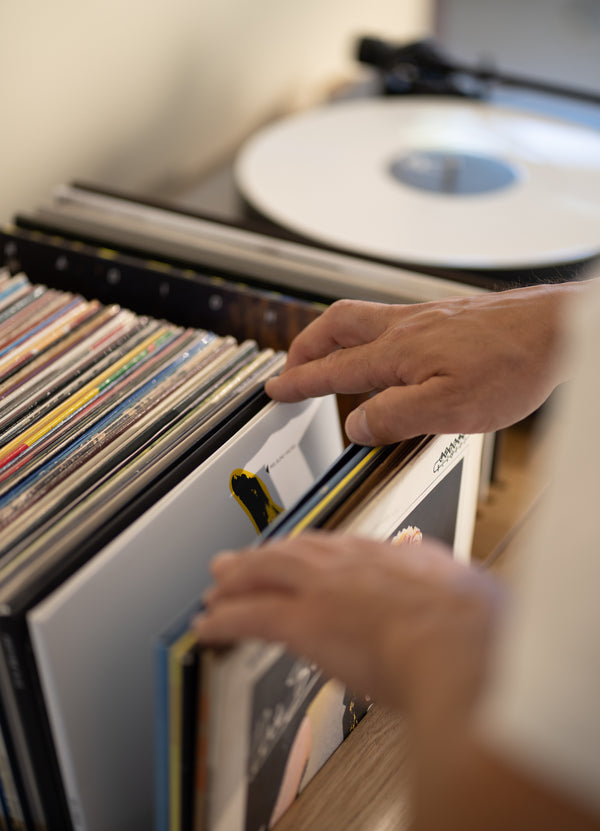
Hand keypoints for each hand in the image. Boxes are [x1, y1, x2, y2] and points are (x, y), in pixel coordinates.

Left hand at [194, 533, 501, 716]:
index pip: (340, 550)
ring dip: (236, 581)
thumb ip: (451, 591)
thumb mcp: (469, 594)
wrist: (463, 645)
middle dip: (262, 557)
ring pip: (265, 574)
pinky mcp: (303, 622)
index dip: (312, 557)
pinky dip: (224, 620)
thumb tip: (459, 594)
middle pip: (295, 552)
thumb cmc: (478, 631)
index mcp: (392, 556)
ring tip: (216, 589)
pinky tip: (208, 627)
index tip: (301, 560)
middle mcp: (352, 563)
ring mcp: (324, 589)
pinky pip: (249, 616)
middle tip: (236, 563)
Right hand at [265, 281, 584, 443]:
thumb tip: (355, 424)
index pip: (334, 369)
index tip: (276, 390)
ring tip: (323, 354)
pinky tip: (381, 349)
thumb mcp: (449, 409)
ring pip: (360, 318)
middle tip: (290, 367)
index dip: (300, 382)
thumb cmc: (512, 366)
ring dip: (330, 336)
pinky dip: (365, 333)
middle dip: (304, 348)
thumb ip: (394, 417)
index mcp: (397, 353)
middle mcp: (404, 328)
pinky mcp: (444, 316)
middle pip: (336, 327)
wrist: (556, 330)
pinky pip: (388, 319)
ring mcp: (424, 318)